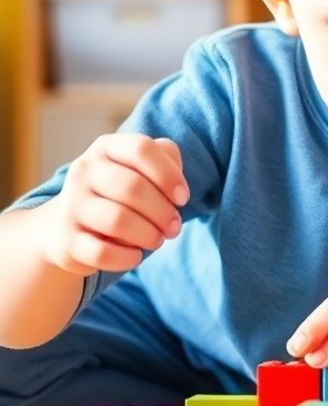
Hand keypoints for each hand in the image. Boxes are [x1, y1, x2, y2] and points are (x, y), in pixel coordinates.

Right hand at [43, 134, 187, 276]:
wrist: (66, 227)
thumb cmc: (120, 193)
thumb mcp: (142, 168)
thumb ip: (166, 158)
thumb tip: (175, 174)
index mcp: (106, 148)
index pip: (142, 149)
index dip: (169, 175)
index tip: (182, 198)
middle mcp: (84, 171)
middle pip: (133, 187)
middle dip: (163, 212)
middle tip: (174, 227)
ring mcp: (71, 205)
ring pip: (118, 220)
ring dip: (149, 234)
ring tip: (158, 240)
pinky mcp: (66, 240)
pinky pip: (102, 252)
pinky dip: (127, 257)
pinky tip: (136, 256)